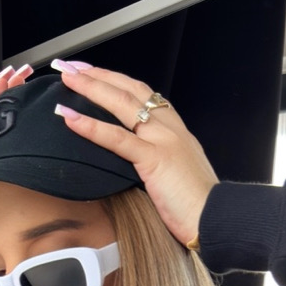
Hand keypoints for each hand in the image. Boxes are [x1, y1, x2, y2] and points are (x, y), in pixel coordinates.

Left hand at [50, 62, 218, 247]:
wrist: (217, 218)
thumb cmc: (197, 204)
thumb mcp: (176, 172)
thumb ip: (158, 159)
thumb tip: (134, 160)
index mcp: (174, 129)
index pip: (141, 93)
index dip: (115, 79)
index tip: (92, 71)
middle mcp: (168, 127)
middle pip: (128, 90)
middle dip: (98, 75)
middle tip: (71, 66)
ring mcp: (162, 141)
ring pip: (122, 105)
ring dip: (91, 89)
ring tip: (68, 79)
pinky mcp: (154, 160)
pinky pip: (117, 139)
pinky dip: (92, 126)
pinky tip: (71, 117)